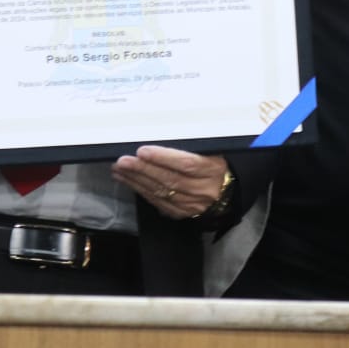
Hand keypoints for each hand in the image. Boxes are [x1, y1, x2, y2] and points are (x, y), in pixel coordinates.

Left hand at [113, 146, 228, 219]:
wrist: (228, 191)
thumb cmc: (216, 164)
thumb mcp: (212, 150)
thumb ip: (192, 145)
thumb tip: (162, 134)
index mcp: (214, 169)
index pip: (187, 164)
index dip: (164, 158)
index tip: (143, 151)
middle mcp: (205, 189)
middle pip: (170, 180)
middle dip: (143, 170)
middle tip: (124, 161)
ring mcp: (193, 204)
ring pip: (161, 193)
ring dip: (137, 181)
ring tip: (120, 170)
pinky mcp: (183, 213)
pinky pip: (159, 203)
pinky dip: (142, 192)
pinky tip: (130, 182)